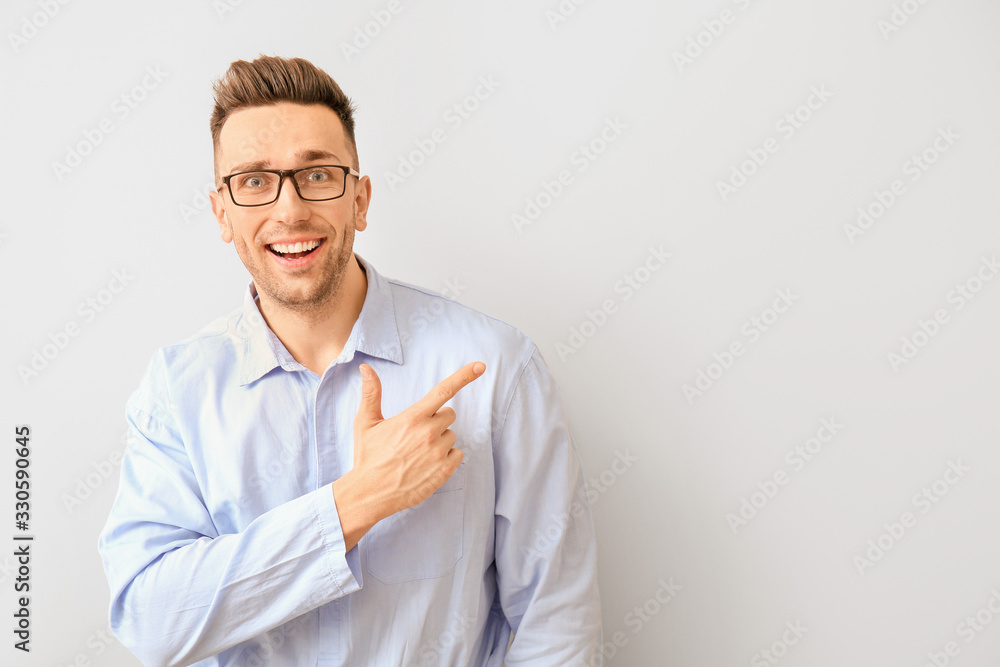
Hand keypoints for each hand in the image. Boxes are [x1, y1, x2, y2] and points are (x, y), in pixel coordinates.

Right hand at [332, 361, 485, 548]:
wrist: (369, 493)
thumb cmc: (367, 457)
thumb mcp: (366, 422)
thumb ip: (371, 393)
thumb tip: (366, 368)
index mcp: (412, 417)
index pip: (444, 390)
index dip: (465, 376)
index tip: (481, 366)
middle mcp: (428, 433)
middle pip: (449, 414)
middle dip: (436, 420)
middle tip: (416, 434)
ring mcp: (438, 453)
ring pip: (451, 435)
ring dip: (440, 440)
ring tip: (417, 452)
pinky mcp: (444, 471)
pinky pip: (457, 454)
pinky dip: (446, 457)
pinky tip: (427, 464)